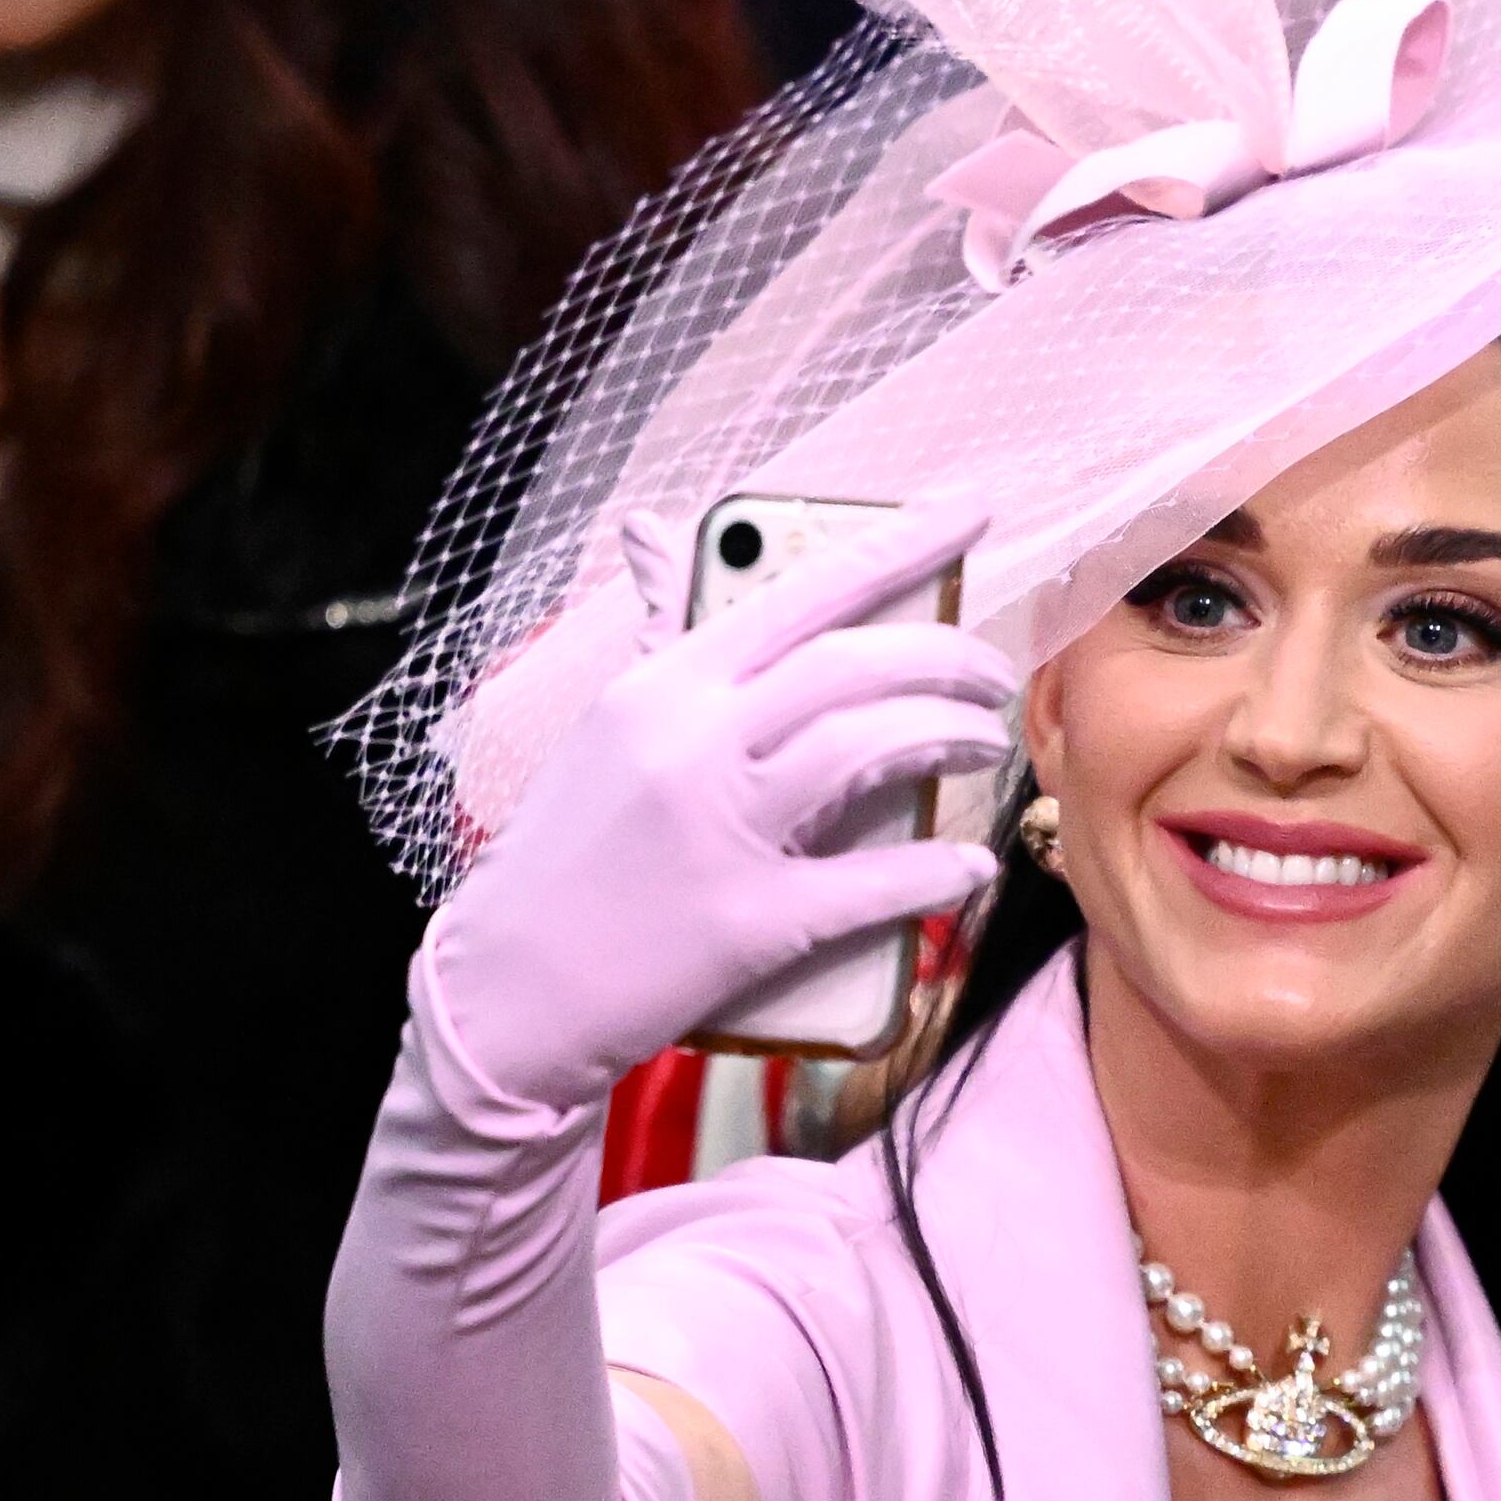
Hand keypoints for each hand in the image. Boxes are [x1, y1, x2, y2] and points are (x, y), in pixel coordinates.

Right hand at [421, 502, 1015, 1112]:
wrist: (506, 986)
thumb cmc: (566, 852)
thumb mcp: (606, 725)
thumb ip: (658, 633)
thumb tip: (652, 529)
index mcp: (662, 686)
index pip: (802, 591)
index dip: (901, 545)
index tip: (974, 514)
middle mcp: (691, 743)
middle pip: (851, 668)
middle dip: (945, 659)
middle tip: (994, 677)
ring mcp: (720, 832)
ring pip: (868, 750)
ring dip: (950, 738)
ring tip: (986, 743)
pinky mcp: (748, 923)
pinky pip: (869, 883)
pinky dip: (933, 871)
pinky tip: (971, 864)